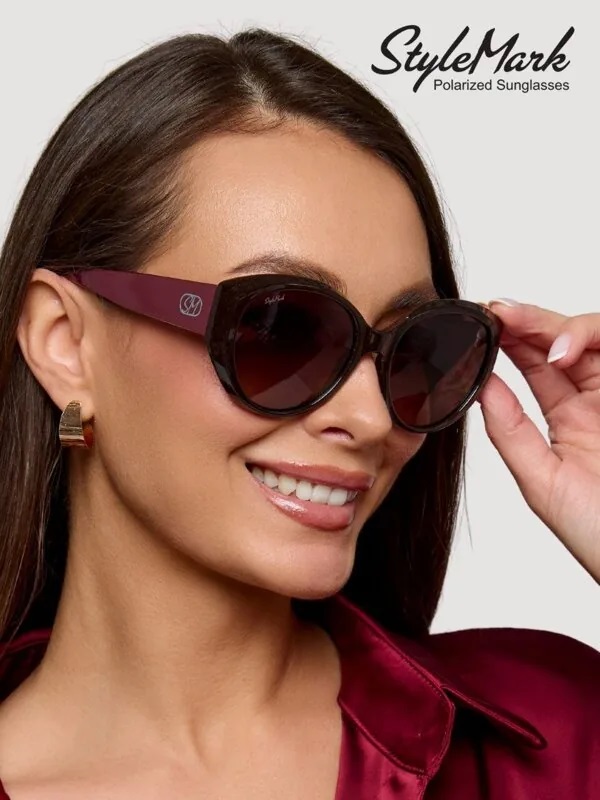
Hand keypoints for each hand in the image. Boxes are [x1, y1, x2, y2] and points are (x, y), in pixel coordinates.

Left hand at [475, 298, 599, 583]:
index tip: (482, 325)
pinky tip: (567, 354)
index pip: (536, 365)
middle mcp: (596, 401)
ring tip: (537, 337)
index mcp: (568, 419)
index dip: (511, 340)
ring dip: (566, 329)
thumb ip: (511, 431)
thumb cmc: (597, 534)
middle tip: (501, 312)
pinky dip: (595, 341)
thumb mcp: (542, 481)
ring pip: (597, 339)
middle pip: (564, 342)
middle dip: (531, 323)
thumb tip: (481, 386)